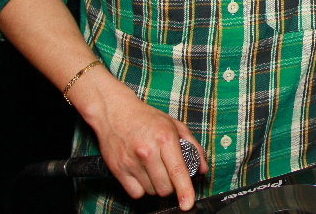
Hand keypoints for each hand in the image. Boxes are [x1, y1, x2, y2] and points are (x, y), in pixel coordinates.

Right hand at [74, 74, 207, 209]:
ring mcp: (131, 162)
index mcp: (165, 138)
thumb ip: (193, 146)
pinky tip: (143, 174)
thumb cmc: (145, 118)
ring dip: (157, 186)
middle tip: (171, 174)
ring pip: (152, 191)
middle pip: (165, 187)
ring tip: (155, 169)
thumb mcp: (174, 125)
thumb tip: (202, 168)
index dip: (185, 190)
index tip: (188, 203)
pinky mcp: (118, 170)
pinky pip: (136, 193)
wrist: (114, 112)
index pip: (177, 171)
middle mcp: (147, 152)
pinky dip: (142, 189)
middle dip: (172, 186)